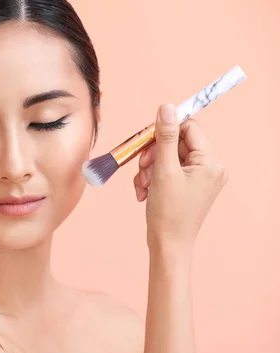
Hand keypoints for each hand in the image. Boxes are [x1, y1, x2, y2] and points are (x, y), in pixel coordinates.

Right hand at [133, 103, 228, 252]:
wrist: (167, 246)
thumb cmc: (168, 212)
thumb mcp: (163, 171)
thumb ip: (165, 137)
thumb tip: (167, 107)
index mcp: (210, 162)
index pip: (188, 128)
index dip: (165, 131)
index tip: (146, 141)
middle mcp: (210, 168)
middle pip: (176, 143)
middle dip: (154, 155)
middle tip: (142, 168)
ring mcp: (199, 178)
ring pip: (168, 157)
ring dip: (149, 168)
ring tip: (143, 186)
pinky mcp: (188, 186)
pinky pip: (167, 170)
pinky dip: (152, 177)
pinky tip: (144, 192)